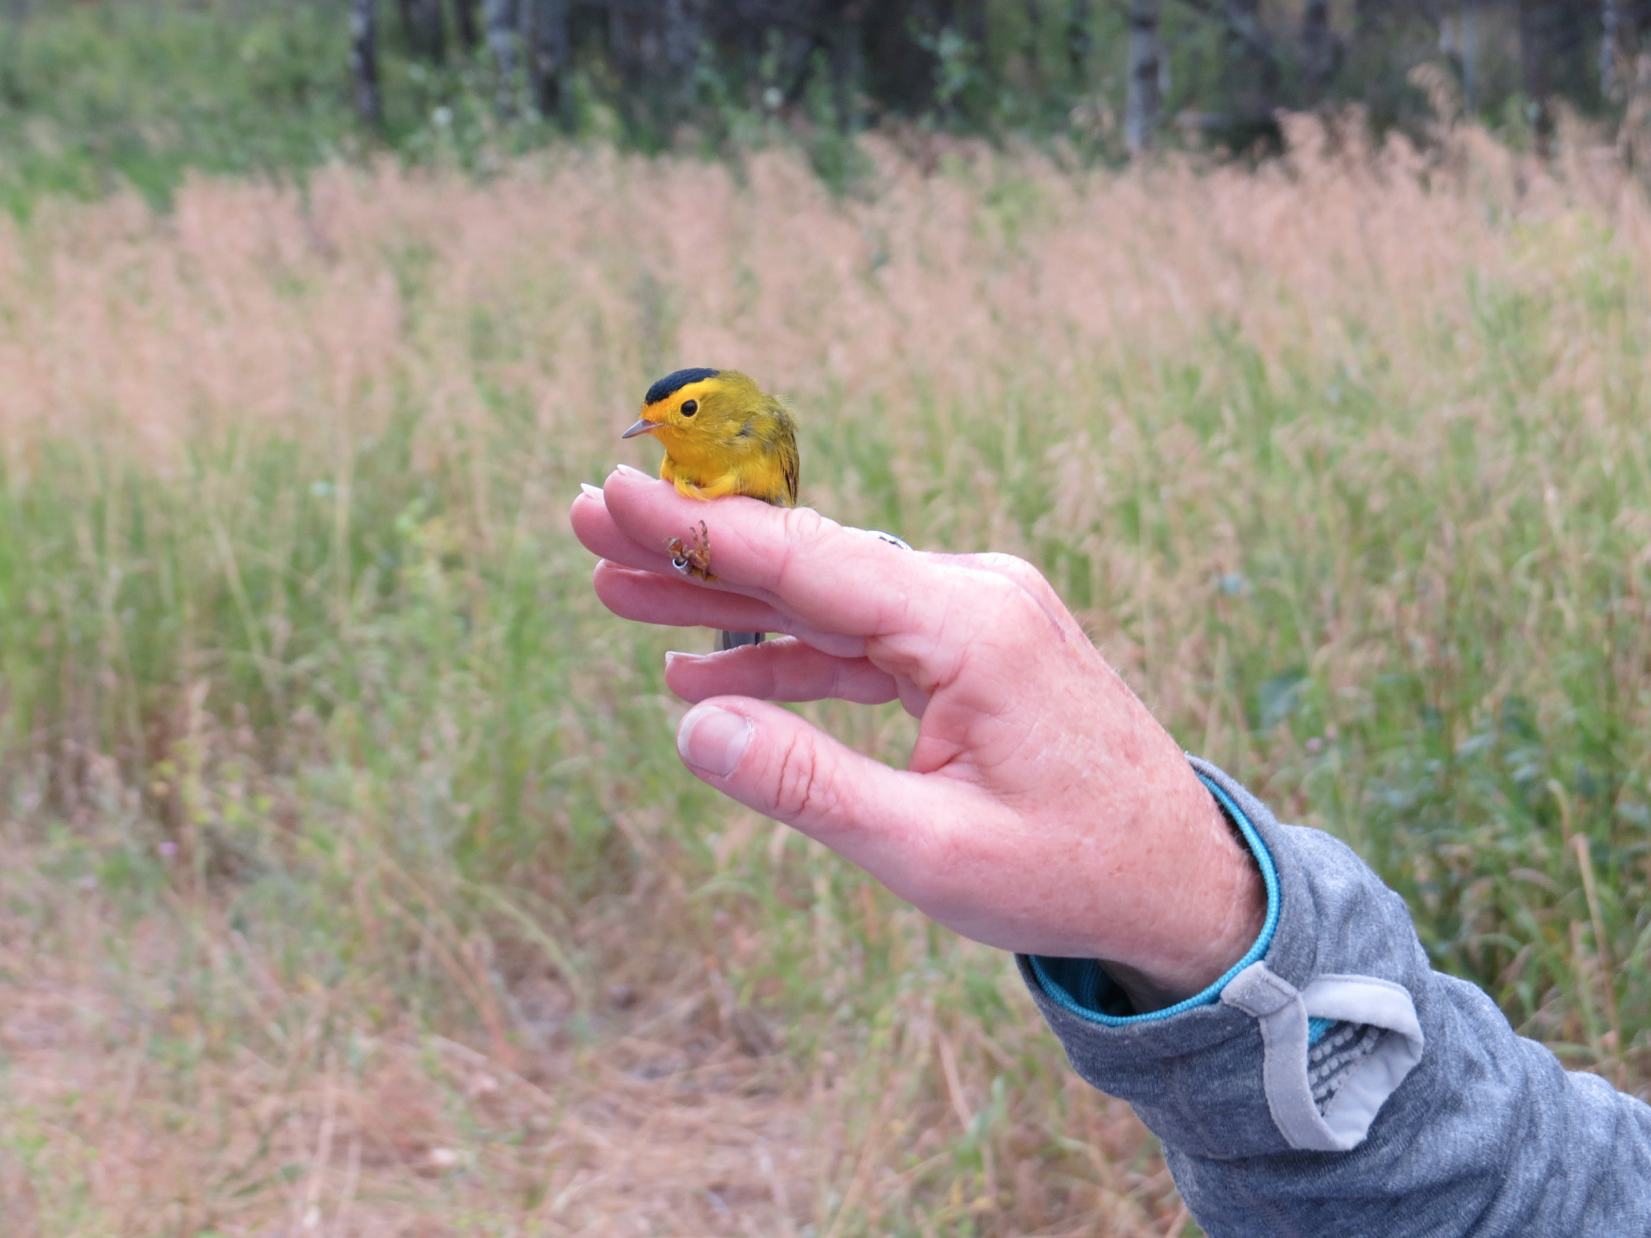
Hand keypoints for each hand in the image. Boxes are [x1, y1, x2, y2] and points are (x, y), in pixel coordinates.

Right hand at [570, 467, 1264, 1010]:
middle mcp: (974, 595)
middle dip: (694, 547)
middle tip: (587, 523)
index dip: (700, 533)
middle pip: (807, 560)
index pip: (808, 562)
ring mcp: (977, 614)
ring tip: (620, 591)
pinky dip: (789, 651)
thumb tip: (693, 728)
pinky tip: (713, 672)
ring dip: (727, 598)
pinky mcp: (973, 645)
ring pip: (826, 594)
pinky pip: (862, 637)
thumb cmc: (1067, 875)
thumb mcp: (931, 851)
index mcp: (971, 628)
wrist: (1178, 878)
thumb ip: (808, 786)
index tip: (613, 498)